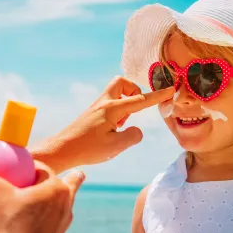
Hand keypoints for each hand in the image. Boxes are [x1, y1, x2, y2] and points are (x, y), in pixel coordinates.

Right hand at [0, 154, 84, 232]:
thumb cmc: (8, 230)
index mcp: (56, 190)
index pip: (42, 169)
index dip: (27, 166)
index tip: (15, 170)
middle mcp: (64, 206)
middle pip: (63, 186)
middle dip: (69, 179)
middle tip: (74, 174)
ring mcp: (61, 225)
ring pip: (61, 205)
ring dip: (58, 200)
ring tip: (64, 195)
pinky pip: (53, 224)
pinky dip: (49, 219)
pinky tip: (40, 224)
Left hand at [31, 76, 174, 172]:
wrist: (62, 149)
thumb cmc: (87, 148)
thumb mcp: (115, 146)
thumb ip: (133, 136)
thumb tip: (137, 130)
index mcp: (112, 108)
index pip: (140, 100)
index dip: (157, 96)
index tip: (170, 89)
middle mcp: (104, 103)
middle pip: (122, 82)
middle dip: (134, 91)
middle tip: (134, 110)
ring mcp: (96, 107)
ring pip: (115, 92)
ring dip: (125, 103)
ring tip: (121, 125)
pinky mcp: (92, 113)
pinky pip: (109, 103)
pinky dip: (117, 110)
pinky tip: (112, 129)